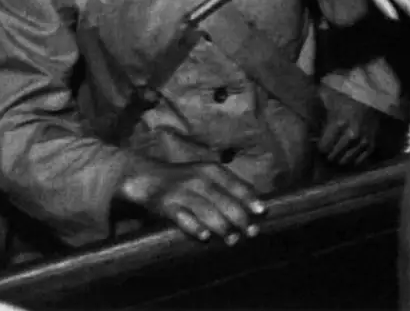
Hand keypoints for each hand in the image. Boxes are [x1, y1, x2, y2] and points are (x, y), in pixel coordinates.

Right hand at [119, 159, 265, 244]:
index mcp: (211, 170)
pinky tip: (205, 237)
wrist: (147, 177)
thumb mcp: (206, 175)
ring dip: (222, 226)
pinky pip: (183, 217)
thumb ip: (227, 187)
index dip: (249, 198)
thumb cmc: (184, 179)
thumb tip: (254, 205)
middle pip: (224, 200)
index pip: (235, 184)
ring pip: (206, 210)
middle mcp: (199, 179)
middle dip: (240, 217)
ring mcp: (182, 192)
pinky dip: (194, 227)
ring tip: (233, 240)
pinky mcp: (167, 205)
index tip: (262, 212)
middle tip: (252, 232)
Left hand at [318, 88, 380, 167]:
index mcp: (338, 123)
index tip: (318, 144)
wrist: (370, 94)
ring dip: (339, 159)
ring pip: (346, 160)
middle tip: (325, 151)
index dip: (319, 147)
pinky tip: (347, 155)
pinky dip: (352, 160)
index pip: (324, 147)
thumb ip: (314, 106)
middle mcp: (351, 135)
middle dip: (327, 155)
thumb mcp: (327, 95)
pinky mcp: (372, 144)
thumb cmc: (345, 94)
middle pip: (333, 156)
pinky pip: (360, 160)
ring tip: (335, 154)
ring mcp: (363, 141)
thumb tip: (301, 116)